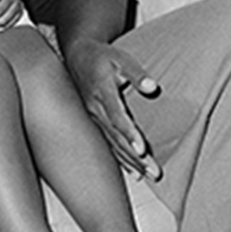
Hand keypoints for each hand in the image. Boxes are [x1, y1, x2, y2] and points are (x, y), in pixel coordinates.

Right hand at [62, 39, 161, 180]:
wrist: (77, 56)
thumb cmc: (102, 56)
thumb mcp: (121, 58)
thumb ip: (137, 73)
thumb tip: (153, 87)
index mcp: (102, 91)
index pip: (117, 116)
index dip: (129, 133)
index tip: (142, 149)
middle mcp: (95, 108)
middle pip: (117, 137)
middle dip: (136, 156)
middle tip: (154, 172)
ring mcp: (93, 117)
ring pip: (113, 144)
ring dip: (131, 161)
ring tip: (148, 175)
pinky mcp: (94, 122)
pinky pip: (108, 144)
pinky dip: (121, 159)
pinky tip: (133, 171)